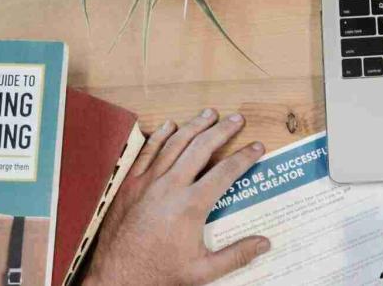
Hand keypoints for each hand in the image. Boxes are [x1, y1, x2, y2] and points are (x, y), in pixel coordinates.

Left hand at [84, 109, 268, 285]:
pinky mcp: (130, 185)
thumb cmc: (159, 274)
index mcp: (191, 206)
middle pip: (201, 148)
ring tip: (209, 114)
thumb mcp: (203, 270)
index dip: (245, 157)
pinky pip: (147, 153)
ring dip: (194, 126)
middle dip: (222, 130)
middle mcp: (171, 187)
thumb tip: (264, 244)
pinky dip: (160, 137)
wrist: (118, 276)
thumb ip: (236, 255)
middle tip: (236, 119)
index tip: (257, 147)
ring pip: (175, 144)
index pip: (226, 172)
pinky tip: (170, 126)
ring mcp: (148, 183)